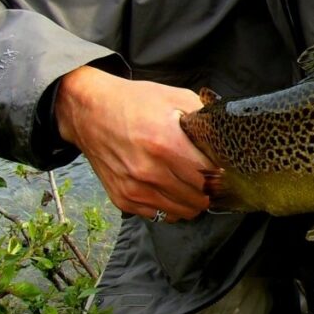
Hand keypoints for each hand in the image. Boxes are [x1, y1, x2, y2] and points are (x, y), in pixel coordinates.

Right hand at [55, 66, 212, 221]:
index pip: (209, 174)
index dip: (221, 173)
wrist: (89, 112)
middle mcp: (150, 171)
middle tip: (211, 179)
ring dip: (193, 201)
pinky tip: (172, 190)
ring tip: (194, 186)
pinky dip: (172, 207)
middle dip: (210, 189)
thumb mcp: (175, 97)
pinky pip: (160, 215)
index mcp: (166, 144)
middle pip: (198, 197)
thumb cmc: (135, 102)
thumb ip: (203, 119)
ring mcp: (135, 188)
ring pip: (182, 211)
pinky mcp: (123, 198)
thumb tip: (225, 139)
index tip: (223, 169)